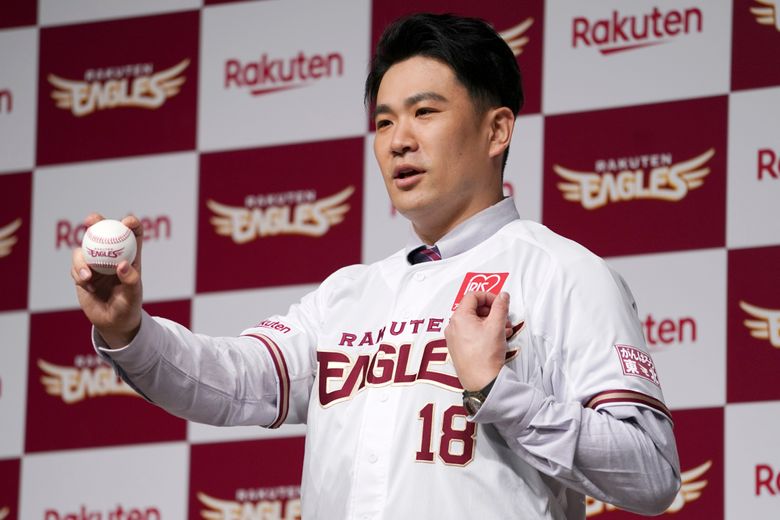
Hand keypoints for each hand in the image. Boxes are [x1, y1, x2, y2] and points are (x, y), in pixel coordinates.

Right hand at [71, 213, 143, 347]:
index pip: (133, 234)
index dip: (131, 223)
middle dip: (96, 221)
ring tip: (87, 276)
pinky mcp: (82, 274)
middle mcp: (112, 256)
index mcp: (130, 257)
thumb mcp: (133, 295)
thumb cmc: (128, 307)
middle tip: (90, 220)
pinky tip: (87, 285)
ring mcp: (95, 264)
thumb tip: (122, 265)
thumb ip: (130, 280)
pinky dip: (78, 273)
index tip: (126, 222)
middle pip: (104, 232)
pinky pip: (76, 267)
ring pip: (84, 249)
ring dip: (82, 259)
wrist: (113, 323)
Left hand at [444, 291, 510, 390]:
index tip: (499, 302)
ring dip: (490, 322)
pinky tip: (497, 339)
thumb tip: (502, 296)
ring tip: (504, 329)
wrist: (482, 381)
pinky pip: (471, 334)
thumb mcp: (497, 325)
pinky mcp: (458, 348)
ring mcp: (454, 338)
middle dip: (491, 311)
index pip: (473, 296)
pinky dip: (484, 332)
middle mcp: (453, 326)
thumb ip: (500, 306)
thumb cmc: (485, 356)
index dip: (489, 297)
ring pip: (474, 322)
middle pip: (473, 309)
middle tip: (504, 317)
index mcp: (459, 317)